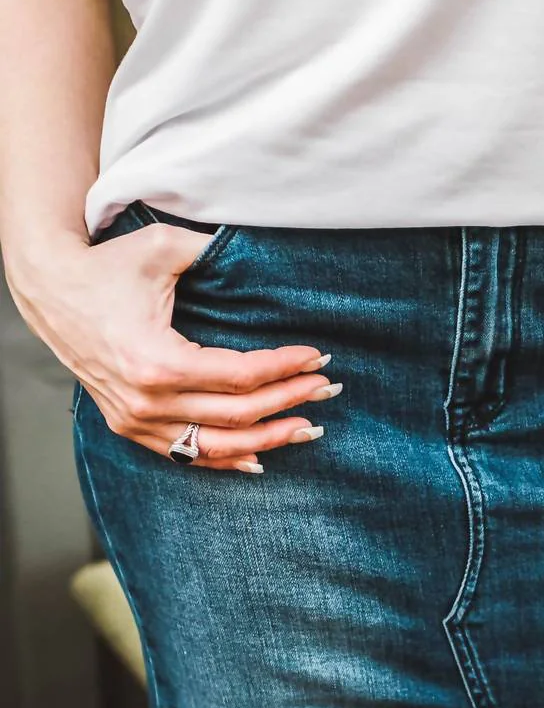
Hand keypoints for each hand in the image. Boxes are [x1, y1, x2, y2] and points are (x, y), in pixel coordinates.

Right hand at [14, 222, 341, 472]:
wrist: (51, 290)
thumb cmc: (107, 266)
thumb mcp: (163, 247)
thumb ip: (215, 251)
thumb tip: (264, 256)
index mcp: (156, 361)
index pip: (240, 376)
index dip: (285, 368)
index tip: (318, 357)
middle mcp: (145, 400)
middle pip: (237, 415)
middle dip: (289, 401)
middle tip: (327, 389)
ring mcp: (134, 419)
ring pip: (214, 447)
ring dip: (267, 440)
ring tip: (308, 429)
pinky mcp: (128, 425)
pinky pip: (184, 455)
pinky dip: (224, 460)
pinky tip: (260, 457)